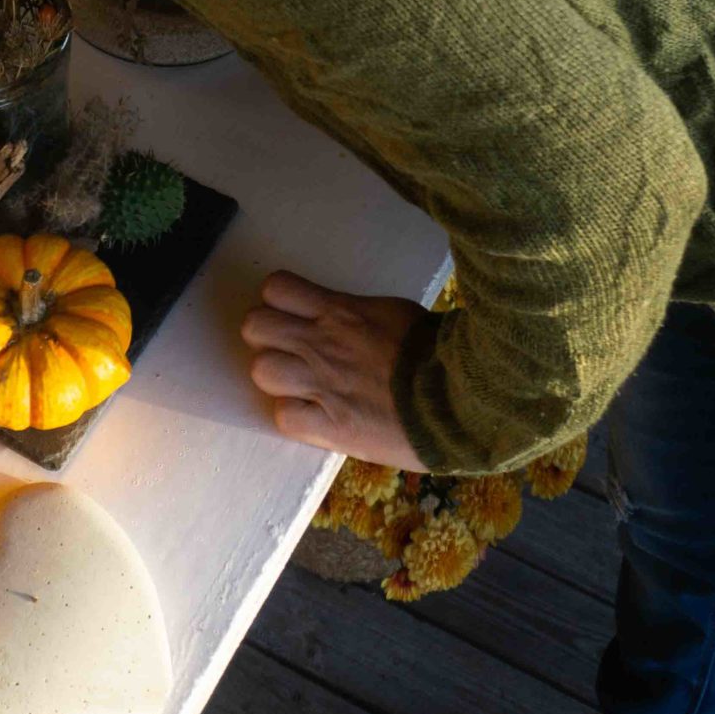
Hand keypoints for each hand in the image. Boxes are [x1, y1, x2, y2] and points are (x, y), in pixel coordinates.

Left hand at [241, 272, 428, 466]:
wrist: (460, 396)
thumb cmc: (435, 351)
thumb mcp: (392, 313)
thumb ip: (357, 313)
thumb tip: (341, 315)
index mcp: (339, 311)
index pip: (276, 288)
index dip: (276, 303)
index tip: (291, 316)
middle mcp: (322, 343)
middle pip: (254, 326)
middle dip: (266, 339)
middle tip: (289, 353)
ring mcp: (324, 384)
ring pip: (262, 370)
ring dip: (277, 380)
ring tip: (299, 388)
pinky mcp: (332, 425)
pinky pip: (284, 418)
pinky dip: (294, 418)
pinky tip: (314, 418)